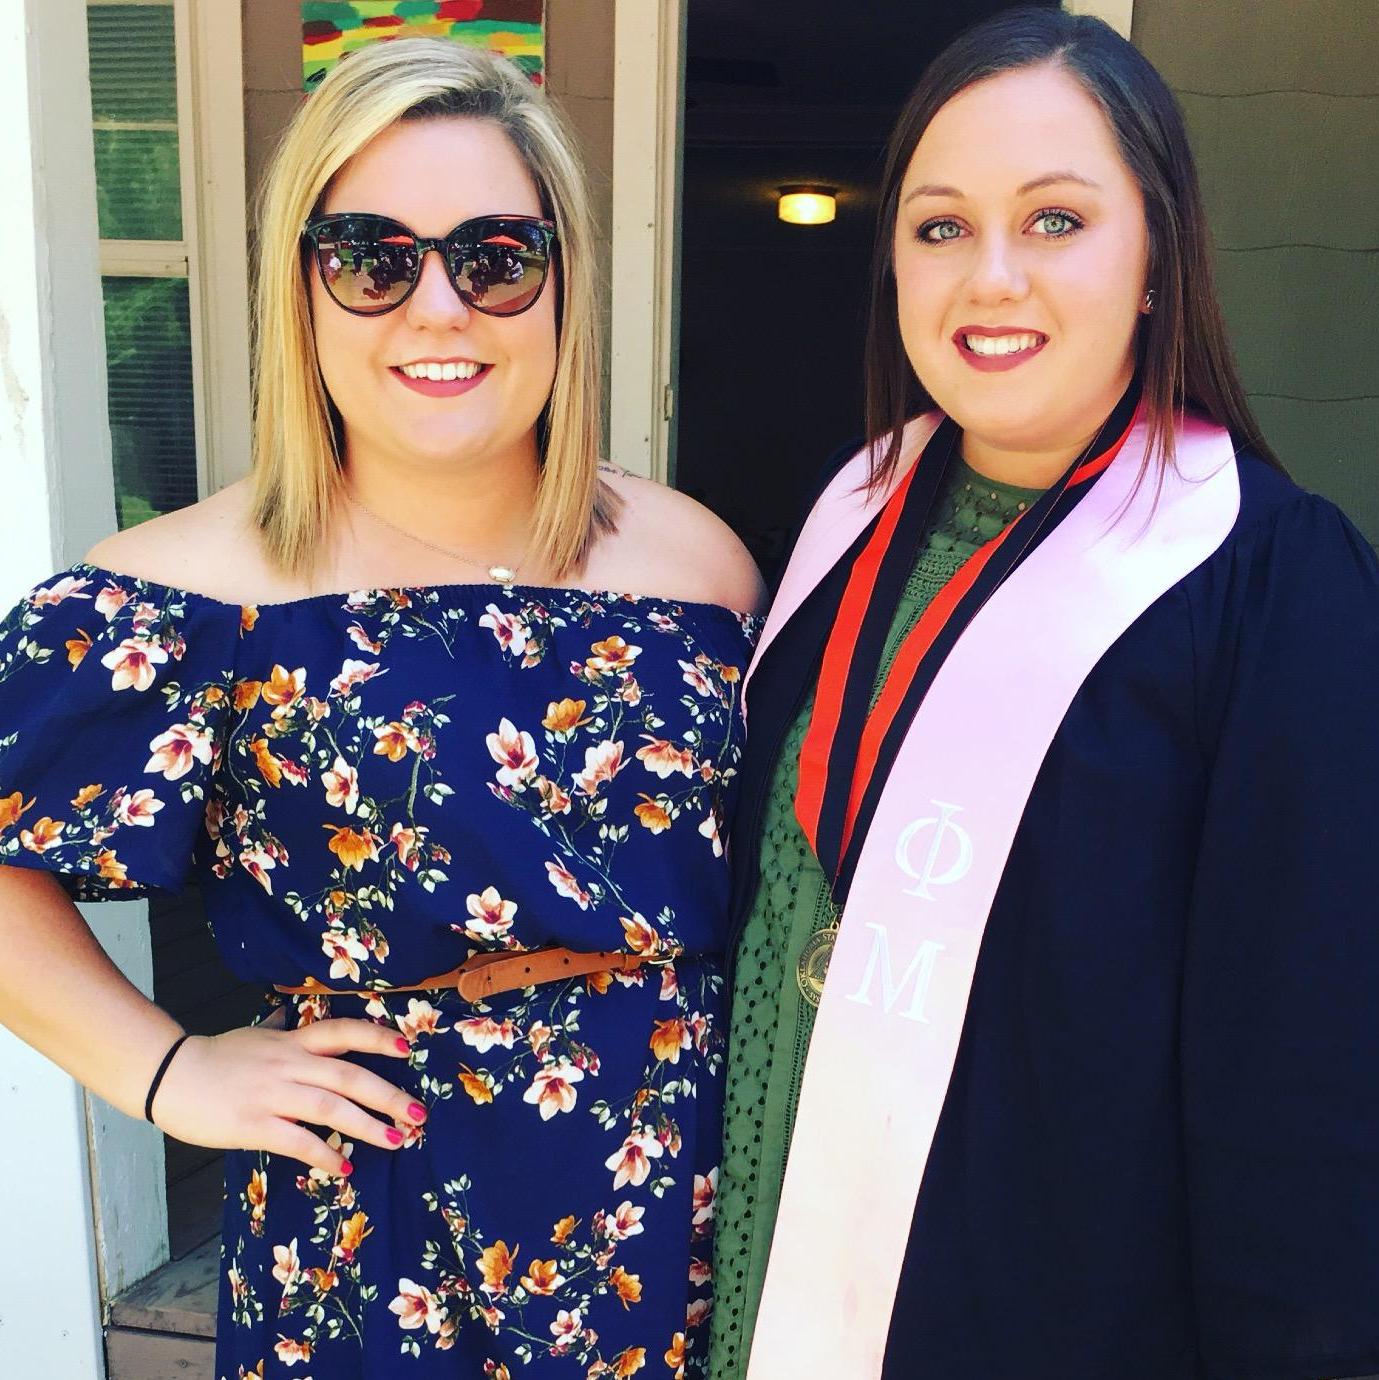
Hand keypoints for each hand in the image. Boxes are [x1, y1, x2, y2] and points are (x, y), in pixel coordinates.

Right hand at [148, 1018, 423, 1175]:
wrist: (171, 1074)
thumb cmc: (217, 1057)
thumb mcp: (259, 1035)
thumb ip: (286, 1035)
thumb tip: (299, 1022)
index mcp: (292, 1041)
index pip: (343, 1031)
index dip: (376, 1037)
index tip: (406, 1048)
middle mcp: (289, 1063)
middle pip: (349, 1075)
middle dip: (389, 1095)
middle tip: (419, 1114)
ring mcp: (273, 1094)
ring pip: (331, 1108)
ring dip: (368, 1126)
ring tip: (396, 1140)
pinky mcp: (253, 1124)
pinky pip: (298, 1141)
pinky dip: (325, 1154)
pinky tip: (344, 1166)